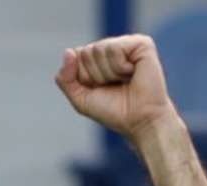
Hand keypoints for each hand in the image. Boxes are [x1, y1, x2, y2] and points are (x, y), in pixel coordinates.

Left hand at [54, 35, 179, 145]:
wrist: (140, 121)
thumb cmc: (114, 112)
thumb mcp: (80, 99)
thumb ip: (65, 79)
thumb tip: (69, 51)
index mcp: (99, 58)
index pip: (76, 56)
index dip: (84, 78)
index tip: (100, 89)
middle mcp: (112, 48)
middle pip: (86, 52)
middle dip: (95, 75)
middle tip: (114, 86)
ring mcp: (127, 44)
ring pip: (98, 49)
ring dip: (108, 73)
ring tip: (124, 80)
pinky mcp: (142, 43)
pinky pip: (114, 48)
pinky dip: (119, 67)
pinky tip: (133, 73)